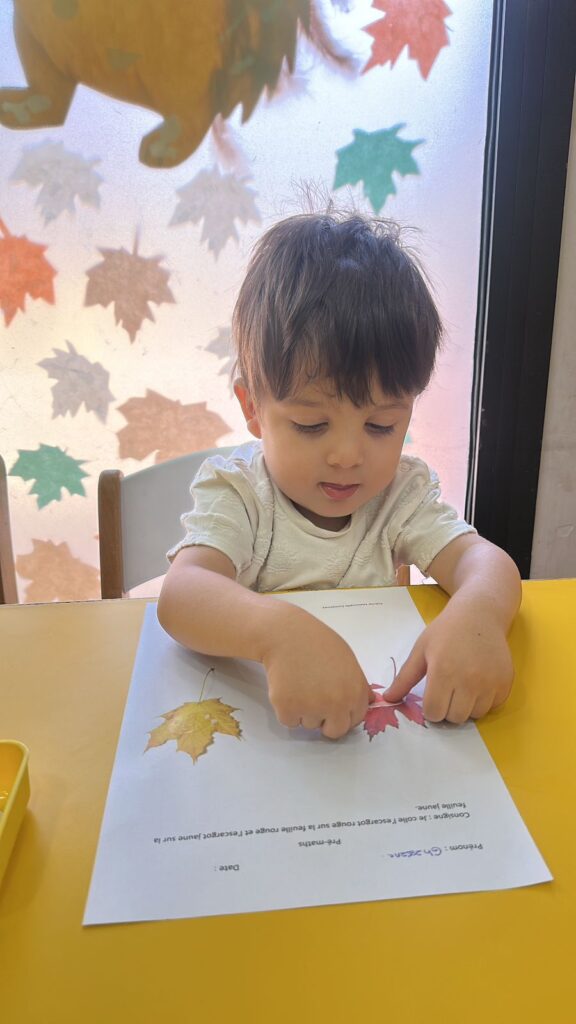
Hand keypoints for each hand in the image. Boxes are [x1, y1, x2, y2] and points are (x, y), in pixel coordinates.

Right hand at [261, 606, 373, 738]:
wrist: (287, 634)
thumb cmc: (318, 643)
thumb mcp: (348, 660)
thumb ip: (359, 684)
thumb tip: (369, 701)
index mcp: (355, 693)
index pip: (354, 721)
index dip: (343, 714)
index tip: (333, 704)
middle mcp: (336, 705)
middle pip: (334, 732)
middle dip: (325, 721)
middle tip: (315, 699)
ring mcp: (311, 708)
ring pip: (309, 725)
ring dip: (304, 711)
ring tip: (299, 684)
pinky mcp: (287, 709)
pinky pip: (289, 721)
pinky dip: (286, 709)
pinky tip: (287, 686)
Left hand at [382, 606, 513, 722]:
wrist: (480, 614)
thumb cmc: (446, 631)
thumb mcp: (421, 650)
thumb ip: (404, 679)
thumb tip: (387, 700)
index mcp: (443, 673)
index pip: (434, 713)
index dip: (430, 707)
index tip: (432, 695)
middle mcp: (469, 681)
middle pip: (455, 718)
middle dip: (448, 708)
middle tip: (448, 689)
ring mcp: (490, 683)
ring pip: (475, 715)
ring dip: (467, 706)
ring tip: (463, 684)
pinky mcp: (506, 683)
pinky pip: (493, 707)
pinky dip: (485, 700)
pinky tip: (479, 682)